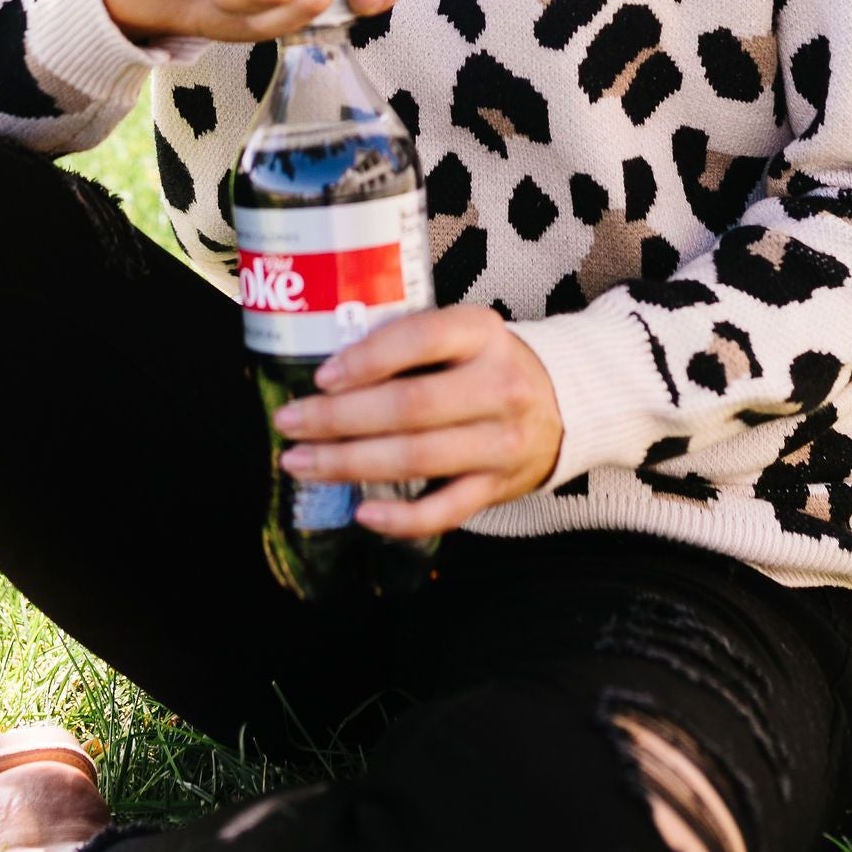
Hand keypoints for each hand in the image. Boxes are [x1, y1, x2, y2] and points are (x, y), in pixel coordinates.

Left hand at [273, 306, 564, 538]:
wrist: (561, 405)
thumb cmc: (486, 365)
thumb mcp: (461, 334)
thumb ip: (408, 343)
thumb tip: (326, 368)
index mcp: (483, 333)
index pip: (421, 339)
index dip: (367, 358)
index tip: (322, 376)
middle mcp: (498, 386)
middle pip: (408, 407)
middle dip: (338, 419)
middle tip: (290, 423)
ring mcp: (501, 442)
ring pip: (417, 459)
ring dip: (350, 464)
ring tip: (301, 463)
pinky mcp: (497, 488)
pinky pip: (444, 511)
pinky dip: (399, 518)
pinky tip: (360, 511)